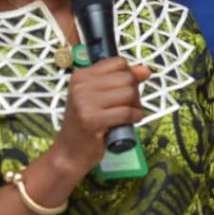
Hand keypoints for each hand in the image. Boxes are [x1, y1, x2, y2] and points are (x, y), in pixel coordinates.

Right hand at [51, 57, 150, 176]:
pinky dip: (135, 117)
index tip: (124, 89)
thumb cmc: (86, 124)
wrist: (69, 152)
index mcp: (81, 76)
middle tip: (128, 106)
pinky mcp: (92, 120)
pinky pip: (127, 112)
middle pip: (126, 77)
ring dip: (136, 106)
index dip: (128, 75)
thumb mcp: (99, 97)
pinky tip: (130, 122)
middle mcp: (81, 86)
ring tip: (128, 114)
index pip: (118, 62)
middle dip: (135, 92)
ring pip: (129, 93)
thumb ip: (121, 81)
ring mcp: (85, 103)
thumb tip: (144, 70)